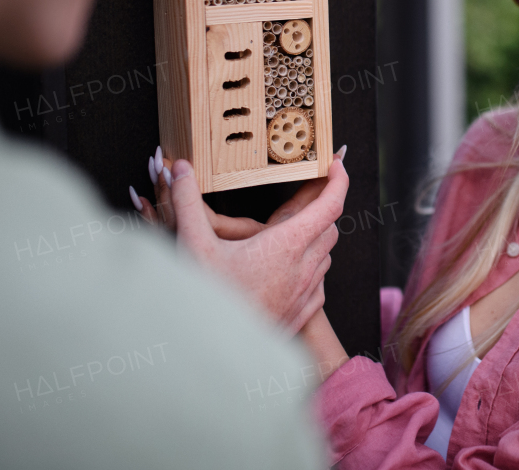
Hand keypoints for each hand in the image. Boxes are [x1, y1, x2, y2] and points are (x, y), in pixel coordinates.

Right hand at [133, 148, 348, 333]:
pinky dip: (311, 268)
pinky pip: (318, 283)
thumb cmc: (207, 301)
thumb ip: (187, 202)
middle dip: (322, 207)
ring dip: (315, 238)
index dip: (339, 180)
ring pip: (325, 255)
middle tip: (305, 197)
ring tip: (292, 231)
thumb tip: (180, 169)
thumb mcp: (193, 245)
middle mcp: (304, 268)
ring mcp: (306, 293)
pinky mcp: (301, 314)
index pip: (331, 204)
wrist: (213, 354)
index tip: (336, 165)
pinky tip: (289, 269)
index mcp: (287, 245)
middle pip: (330, 226)